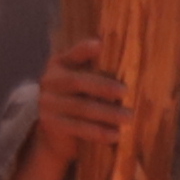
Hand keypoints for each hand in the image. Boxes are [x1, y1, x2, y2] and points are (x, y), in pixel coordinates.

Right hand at [19, 41, 129, 179]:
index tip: (100, 44)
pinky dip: (98, 131)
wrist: (56, 134)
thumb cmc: (79, 101)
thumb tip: (131, 66)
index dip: (84, 49)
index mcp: (60, 64)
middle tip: (126, 91)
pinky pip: (77, 127)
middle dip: (103, 86)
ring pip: (81, 107)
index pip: (72, 54)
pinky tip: (115, 134)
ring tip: (129, 117)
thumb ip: (99, 72)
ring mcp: (48, 103)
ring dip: (107, 113)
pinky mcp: (52, 124)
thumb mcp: (84, 82)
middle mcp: (50, 81)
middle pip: (77, 82)